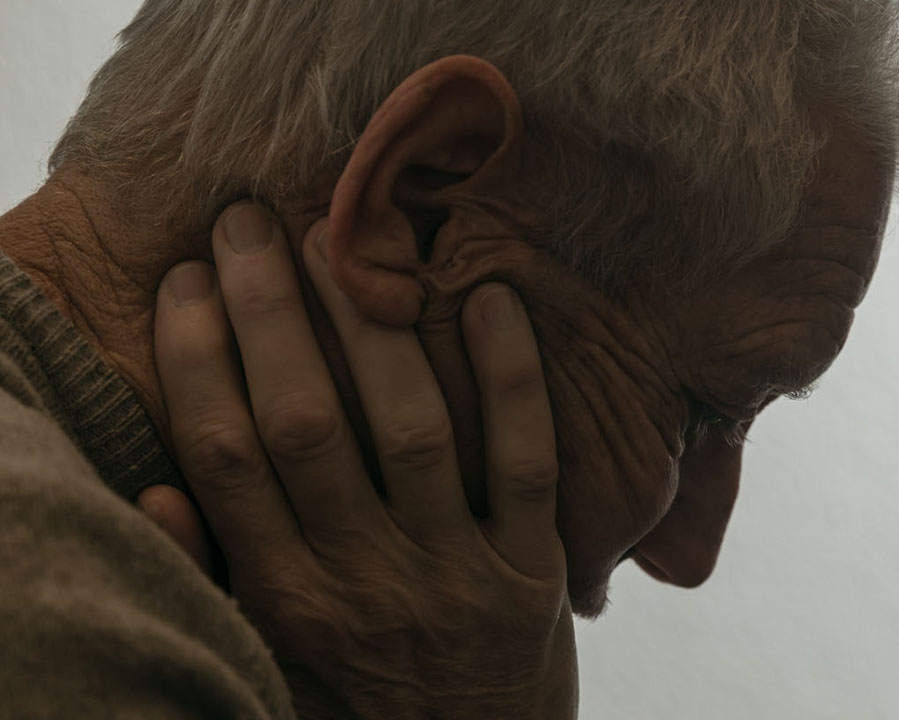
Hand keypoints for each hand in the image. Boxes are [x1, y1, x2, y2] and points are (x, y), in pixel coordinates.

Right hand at [147, 202, 577, 718]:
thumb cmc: (360, 700)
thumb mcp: (272, 654)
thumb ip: (219, 577)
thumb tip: (159, 492)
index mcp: (285, 598)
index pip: (224, 456)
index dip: (196, 357)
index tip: (185, 282)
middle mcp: (364, 579)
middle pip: (304, 422)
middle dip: (268, 311)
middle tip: (248, 222)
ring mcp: (454, 572)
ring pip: (408, 427)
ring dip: (371, 325)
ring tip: (344, 241)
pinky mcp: (532, 570)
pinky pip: (525, 460)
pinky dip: (512, 376)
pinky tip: (490, 298)